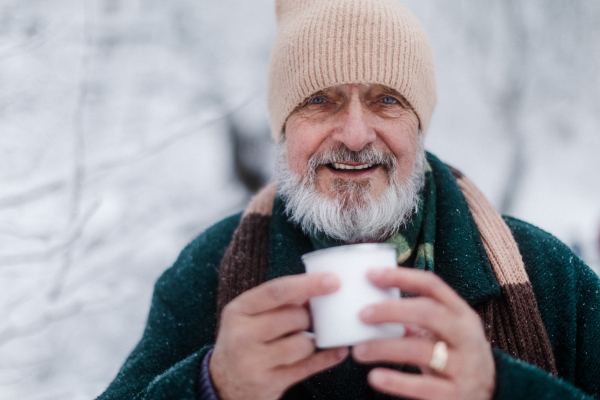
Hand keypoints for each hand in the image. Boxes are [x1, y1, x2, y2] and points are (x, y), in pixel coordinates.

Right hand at [210, 273, 348, 399]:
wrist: (222, 384)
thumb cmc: (243, 341)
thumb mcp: (248, 316)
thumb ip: (277, 301)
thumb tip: (315, 289)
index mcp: (238, 310)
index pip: (276, 291)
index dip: (307, 284)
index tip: (333, 281)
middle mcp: (242, 335)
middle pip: (293, 317)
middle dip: (308, 317)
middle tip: (306, 321)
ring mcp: (254, 362)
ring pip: (303, 344)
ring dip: (311, 341)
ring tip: (305, 341)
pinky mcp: (269, 383)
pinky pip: (308, 367)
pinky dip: (327, 357)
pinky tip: (337, 351)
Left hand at [352, 267, 494, 399]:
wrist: (492, 393)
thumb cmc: (456, 354)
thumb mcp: (446, 331)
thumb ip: (417, 317)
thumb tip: (371, 304)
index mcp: (462, 313)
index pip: (432, 285)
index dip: (401, 276)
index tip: (370, 274)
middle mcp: (466, 337)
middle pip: (429, 313)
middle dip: (392, 310)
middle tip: (362, 314)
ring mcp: (464, 367)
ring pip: (422, 351)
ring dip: (385, 348)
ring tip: (358, 350)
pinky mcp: (456, 396)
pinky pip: (423, 387)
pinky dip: (396, 382)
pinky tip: (375, 377)